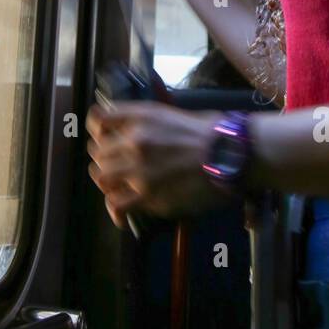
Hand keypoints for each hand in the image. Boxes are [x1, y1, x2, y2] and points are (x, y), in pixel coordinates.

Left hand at [85, 100, 231, 228]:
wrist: (230, 154)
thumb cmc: (208, 131)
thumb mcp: (170, 113)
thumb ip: (142, 120)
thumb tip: (125, 130)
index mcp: (140, 117)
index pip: (97, 120)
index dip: (98, 131)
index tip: (105, 137)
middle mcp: (134, 141)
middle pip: (97, 152)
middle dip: (104, 159)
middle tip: (115, 165)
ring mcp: (139, 170)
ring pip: (101, 177)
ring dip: (106, 182)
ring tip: (117, 186)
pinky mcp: (149, 196)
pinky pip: (117, 205)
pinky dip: (115, 211)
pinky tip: (121, 215)